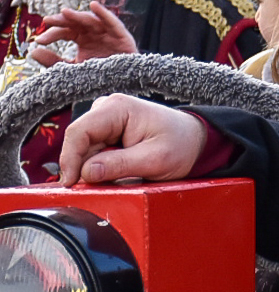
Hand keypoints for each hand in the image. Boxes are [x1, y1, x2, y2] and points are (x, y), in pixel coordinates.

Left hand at [31, 1, 138, 65]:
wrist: (122, 83)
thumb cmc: (98, 74)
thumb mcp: (72, 68)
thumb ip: (54, 61)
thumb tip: (32, 51)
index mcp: (82, 37)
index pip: (64, 31)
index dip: (51, 34)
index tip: (39, 40)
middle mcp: (93, 32)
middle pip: (75, 22)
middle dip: (62, 20)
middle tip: (48, 20)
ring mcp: (107, 32)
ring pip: (91, 20)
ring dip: (78, 15)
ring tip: (65, 12)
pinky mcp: (121, 35)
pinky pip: (112, 22)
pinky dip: (104, 13)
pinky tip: (94, 5)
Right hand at [58, 94, 206, 185]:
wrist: (194, 140)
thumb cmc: (181, 144)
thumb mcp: (155, 159)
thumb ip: (120, 165)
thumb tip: (87, 173)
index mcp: (117, 108)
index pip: (79, 132)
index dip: (70, 159)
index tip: (72, 183)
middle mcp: (106, 109)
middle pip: (79, 144)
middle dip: (87, 168)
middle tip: (111, 184)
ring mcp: (104, 121)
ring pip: (84, 152)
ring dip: (97, 169)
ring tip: (126, 174)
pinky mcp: (106, 133)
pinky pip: (93, 155)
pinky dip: (103, 168)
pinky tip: (123, 171)